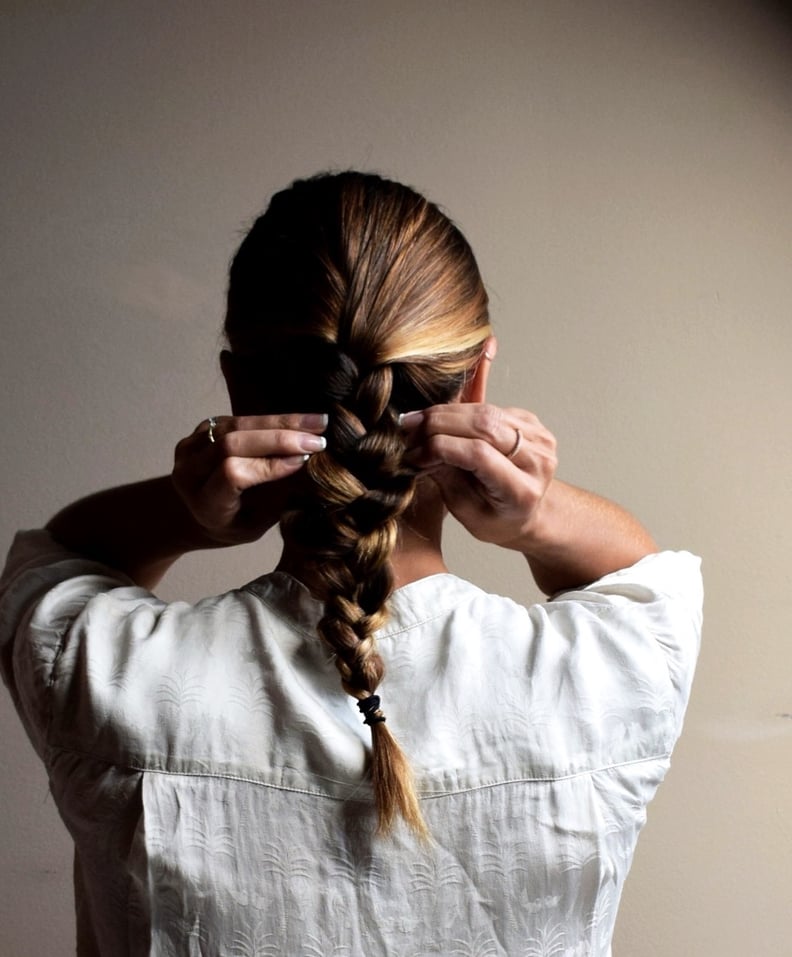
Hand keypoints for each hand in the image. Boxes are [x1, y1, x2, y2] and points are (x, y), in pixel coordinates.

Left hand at [172, 413, 327, 545]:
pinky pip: (239, 419)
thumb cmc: (237, 524)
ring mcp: (191, 447)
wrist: (201, 513)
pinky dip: (272, 419)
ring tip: (318, 423)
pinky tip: (301, 421)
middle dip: (280, 438)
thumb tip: (311, 468)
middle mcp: (189, 472)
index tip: (305, 460)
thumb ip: (276, 497)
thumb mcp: (257, 523)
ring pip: (237, 425)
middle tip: (319, 440)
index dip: (269, 465)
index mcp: (203, 503)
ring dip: (281, 422)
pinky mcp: (203, 429)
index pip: (232, 474)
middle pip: (232, 442)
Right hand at [401, 404, 557, 549]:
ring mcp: (538, 436)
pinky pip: (488, 408)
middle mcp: (537, 459)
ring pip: (483, 410)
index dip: (439, 447)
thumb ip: (446, 478)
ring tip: (415, 423)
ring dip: (443, 413)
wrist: (529, 512)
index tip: (412, 454)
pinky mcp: (529, 421)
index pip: (478, 454)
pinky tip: (436, 420)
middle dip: (437, 424)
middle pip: (483, 425)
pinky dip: (457, 412)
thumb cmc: (496, 519)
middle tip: (406, 430)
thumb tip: (418, 448)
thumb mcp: (466, 511)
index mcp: (523, 491)